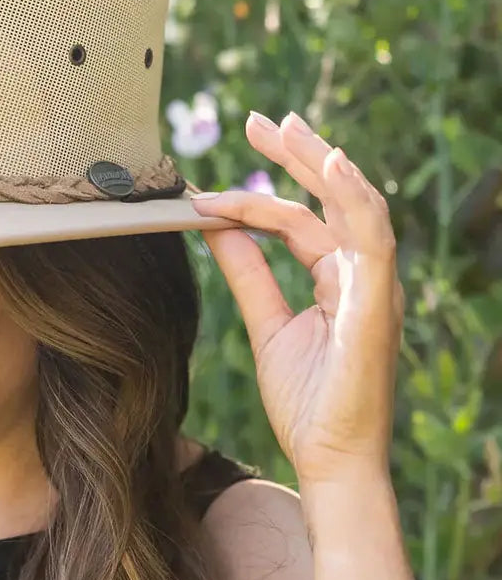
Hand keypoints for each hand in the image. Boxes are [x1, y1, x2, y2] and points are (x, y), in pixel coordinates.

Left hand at [190, 110, 403, 483]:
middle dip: (297, 155)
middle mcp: (361, 275)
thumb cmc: (306, 401)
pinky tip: (327, 162)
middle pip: (333, 199)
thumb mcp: (266, 324)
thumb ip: (247, 273)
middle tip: (259, 121)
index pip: (298, 221)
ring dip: (319, 161)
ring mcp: (375, 286)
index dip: (253, 200)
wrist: (327, 459)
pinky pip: (370, 238)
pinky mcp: (377, 303)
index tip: (202, 191)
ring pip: (354, 205)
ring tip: (284, 127)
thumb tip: (214, 227)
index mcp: (337, 279)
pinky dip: (351, 197)